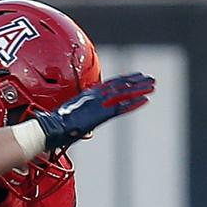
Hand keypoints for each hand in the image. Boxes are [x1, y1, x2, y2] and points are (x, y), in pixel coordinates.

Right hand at [34, 73, 154, 149]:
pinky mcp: (102, 113)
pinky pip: (122, 106)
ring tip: (153, 84)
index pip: (111, 84)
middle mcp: (97, 96)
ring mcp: (100, 103)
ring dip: (140, 88)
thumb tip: (85, 129)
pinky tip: (146, 99)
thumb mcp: (71, 117)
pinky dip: (134, 102)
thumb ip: (81, 119)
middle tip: (149, 78)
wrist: (54, 127)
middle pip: (121, 85)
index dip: (124, 80)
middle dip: (136, 81)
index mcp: (90, 94)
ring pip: (125, 92)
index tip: (135, 77)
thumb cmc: (58, 124)